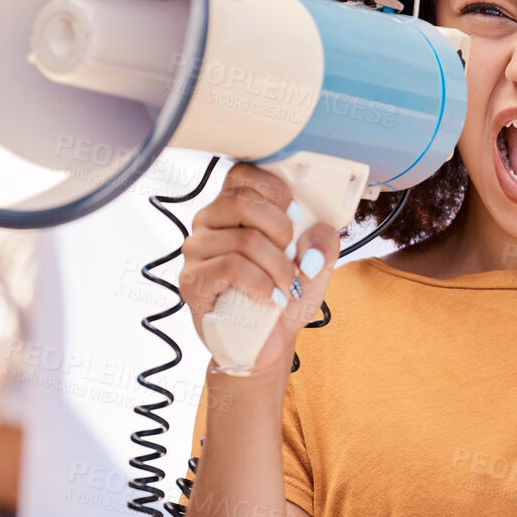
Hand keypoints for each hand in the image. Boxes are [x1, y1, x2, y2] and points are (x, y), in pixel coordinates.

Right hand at [179, 163, 339, 379]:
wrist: (266, 343)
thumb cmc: (284, 295)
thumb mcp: (316, 265)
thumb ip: (323, 242)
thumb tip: (316, 234)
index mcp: (236, 206)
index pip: (243, 173)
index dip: (275, 190)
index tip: (295, 216)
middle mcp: (211, 221)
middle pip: (244, 203)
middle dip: (282, 232)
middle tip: (293, 259)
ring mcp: (197, 250)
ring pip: (244, 239)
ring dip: (277, 267)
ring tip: (285, 287)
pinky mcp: (192, 280)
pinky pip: (231, 268)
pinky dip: (261, 284)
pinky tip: (269, 298)